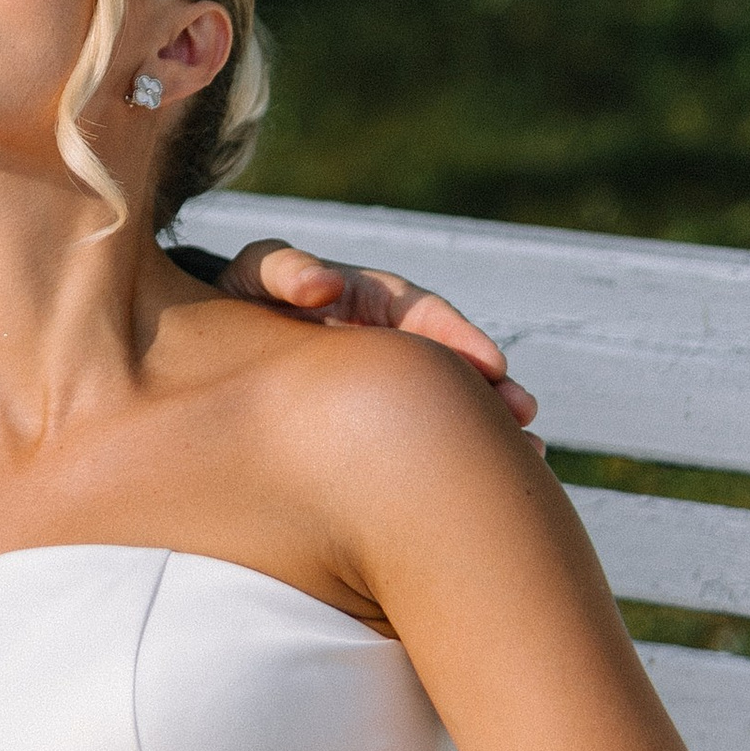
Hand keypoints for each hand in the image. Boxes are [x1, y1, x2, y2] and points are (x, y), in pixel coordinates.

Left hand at [221, 241, 536, 430]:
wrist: (220, 348)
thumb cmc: (242, 303)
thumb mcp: (258, 275)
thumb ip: (286, 271)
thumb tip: (324, 285)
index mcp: (364, 297)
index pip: (418, 311)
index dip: (456, 336)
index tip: (488, 364)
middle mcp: (385, 336)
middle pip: (446, 358)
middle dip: (485, 383)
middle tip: (521, 411)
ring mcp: (384, 378)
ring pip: (445, 398)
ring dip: (486, 419)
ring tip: (529, 452)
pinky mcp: (377, 418)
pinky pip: (426, 432)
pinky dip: (457, 451)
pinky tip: (492, 479)